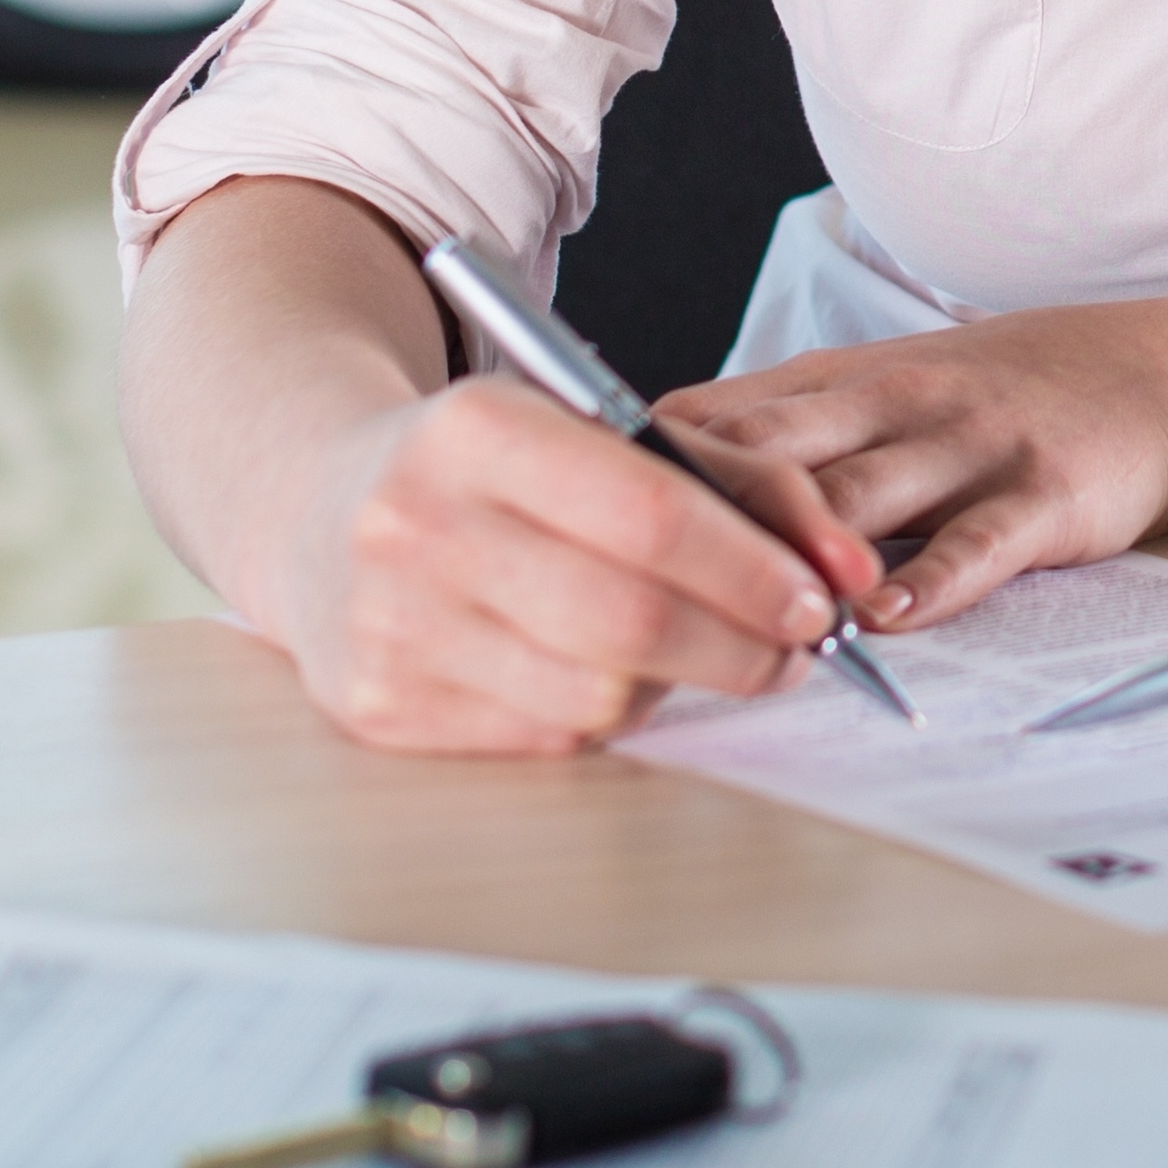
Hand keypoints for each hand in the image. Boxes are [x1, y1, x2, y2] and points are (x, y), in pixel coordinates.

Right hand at [271, 373, 883, 756]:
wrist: (316, 509)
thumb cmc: (494, 469)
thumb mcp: (597, 428)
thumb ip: (740, 479)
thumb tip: (851, 573)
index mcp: (472, 429)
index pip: (651, 515)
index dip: (755, 568)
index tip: (824, 597)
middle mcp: (414, 527)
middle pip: (631, 619)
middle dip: (745, 643)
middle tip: (799, 646)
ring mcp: (387, 628)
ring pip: (597, 694)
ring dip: (681, 683)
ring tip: (701, 650)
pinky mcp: (379, 710)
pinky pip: (547, 739)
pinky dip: (607, 713)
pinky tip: (613, 672)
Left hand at [654, 303, 1167, 632]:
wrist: (1150, 375)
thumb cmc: (988, 399)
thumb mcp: (872, 391)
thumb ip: (775, 435)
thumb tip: (642, 489)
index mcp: (836, 383)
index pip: (716, 418)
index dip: (641, 473)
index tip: (572, 530)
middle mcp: (891, 401)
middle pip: (769, 452)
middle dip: (696, 514)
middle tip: (623, 580)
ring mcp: (967, 445)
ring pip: (861, 498)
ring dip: (797, 559)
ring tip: (742, 618)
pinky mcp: (1040, 495)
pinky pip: (976, 542)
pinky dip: (927, 583)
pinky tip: (883, 621)